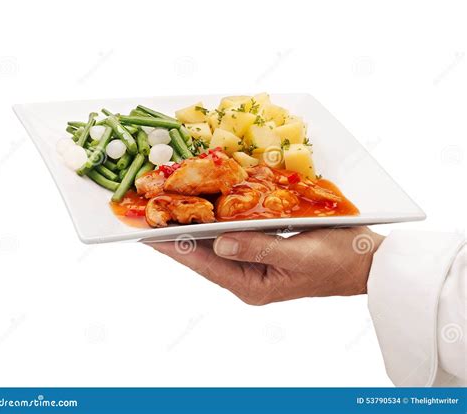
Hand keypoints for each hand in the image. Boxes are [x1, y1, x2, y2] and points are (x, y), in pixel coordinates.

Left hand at [145, 227, 383, 304]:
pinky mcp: (264, 250)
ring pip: (218, 245)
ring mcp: (256, 264)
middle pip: (205, 255)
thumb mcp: (298, 256)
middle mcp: (249, 277)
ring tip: (170, 211)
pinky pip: (235, 236)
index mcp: (253, 285)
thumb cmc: (337, 261)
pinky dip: (220, 223)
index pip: (205, 264)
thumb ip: (258, 250)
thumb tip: (220, 242)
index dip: (176, 248)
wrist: (364, 261)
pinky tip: (207, 210)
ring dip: (196, 228)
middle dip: (179, 237)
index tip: (148, 234)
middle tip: (152, 217)